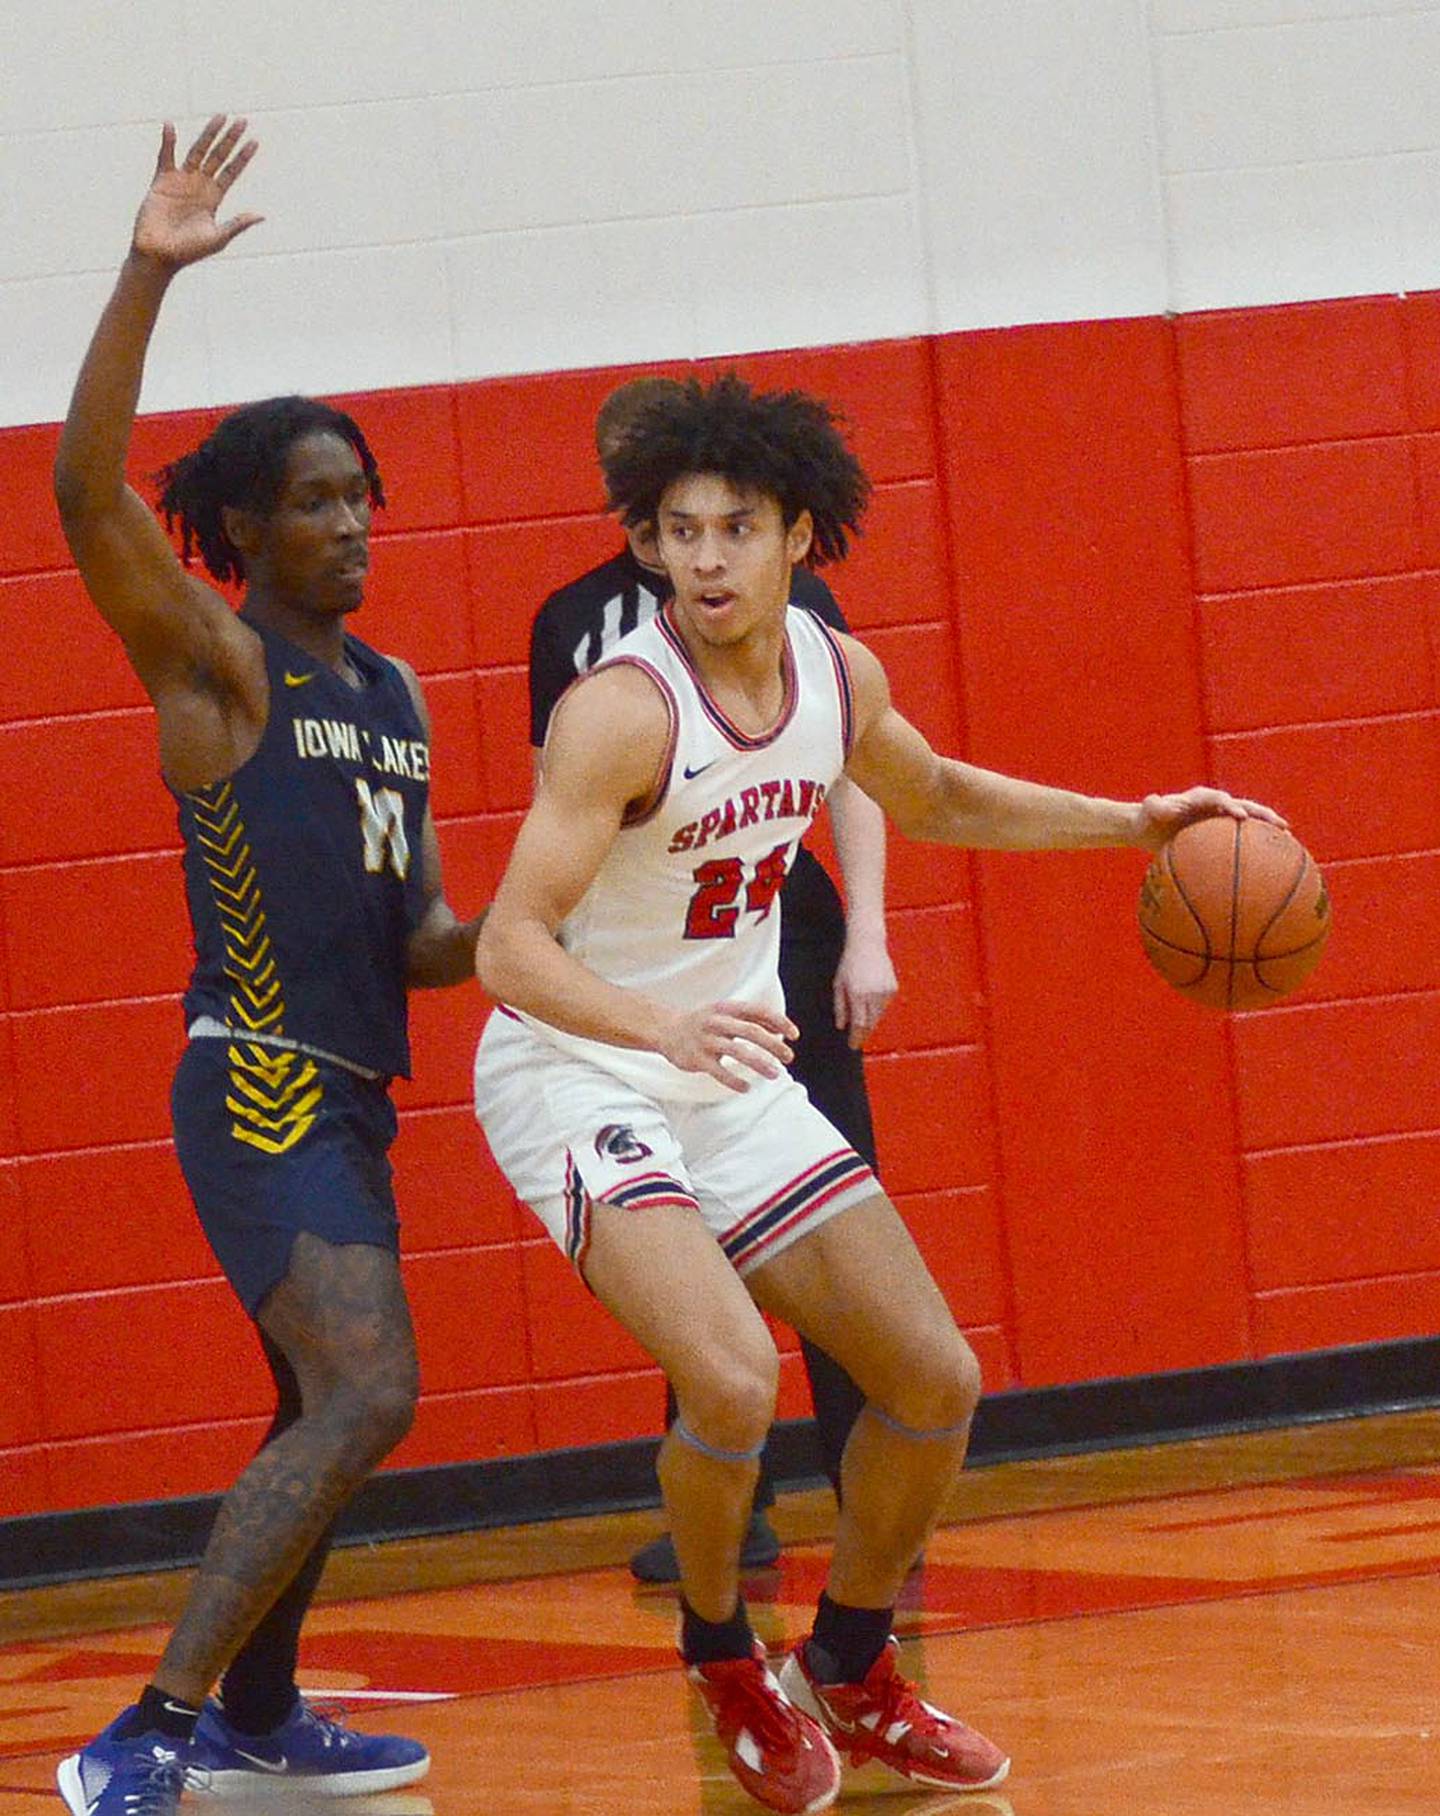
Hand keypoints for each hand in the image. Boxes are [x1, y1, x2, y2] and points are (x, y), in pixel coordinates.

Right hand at [132, 116, 261, 270]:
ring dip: (208, 135)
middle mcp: (199, 186)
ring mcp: (181, 181)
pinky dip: (168, 143)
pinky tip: (171, 127)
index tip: (255, 141)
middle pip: (217, 156)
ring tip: (219, 117)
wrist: (159, 255)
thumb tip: (261, 216)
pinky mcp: (161, 181)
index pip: (231, 172)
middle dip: (229, 139)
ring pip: (197, 151)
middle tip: (242, 120)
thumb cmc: (188, 251)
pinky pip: (165, 157)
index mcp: (213, 198)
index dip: (242, 158)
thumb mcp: (217, 238)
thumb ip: (237, 224)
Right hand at [657, 1000, 797, 1093]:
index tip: (794, 1035)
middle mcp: (717, 1022)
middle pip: (751, 1031)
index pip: (758, 1011)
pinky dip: (734, 1081)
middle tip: (789, 1057)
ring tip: (775, 1074)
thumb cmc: (703, 1022)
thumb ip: (750, 1019)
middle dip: (773, 1045)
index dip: (779, 1022)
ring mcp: (706, 1040)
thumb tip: (779, 1030)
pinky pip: (718, 1071)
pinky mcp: (696, 1059)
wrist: (666, 1029)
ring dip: (759, 1063)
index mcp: (727, 1008)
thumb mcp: (725, 1013)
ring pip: (737, 1052)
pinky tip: (746, 1088)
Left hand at [833, 929, 897, 1049]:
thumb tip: (842, 1026)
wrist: (868, 944)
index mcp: (858, 994)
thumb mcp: (838, 984)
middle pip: (871, 1023)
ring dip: (870, 1020)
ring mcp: (885, 991)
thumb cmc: (849, 963)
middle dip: (863, 1033)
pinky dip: (877, 1007)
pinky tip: (870, 998)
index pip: (859, 1024)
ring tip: (861, 1017)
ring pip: (878, 1016)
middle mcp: (874, 995)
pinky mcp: (893, 988)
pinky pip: (884, 1005)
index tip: (853, 1045)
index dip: (856, 1038)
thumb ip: (840, 1007)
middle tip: (856, 1040)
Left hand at [1134, 787, 1287, 851]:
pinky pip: (1242, 836)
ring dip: (1268, 827)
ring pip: (1250, 820)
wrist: (1150, 825)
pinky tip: (1273, 860)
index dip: (1230, 806)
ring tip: (1287, 837)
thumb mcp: (1148, 812)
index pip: (1218, 799)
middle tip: (1280, 824)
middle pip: (1244, 806)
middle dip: (1262, 814)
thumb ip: (1153, 806)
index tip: (1240, 817)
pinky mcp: (1222, 830)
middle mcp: (1215, 804)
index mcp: (1200, 798)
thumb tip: (1155, 802)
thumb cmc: (1147, 819)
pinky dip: (1257, 843)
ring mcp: (1221, 817)